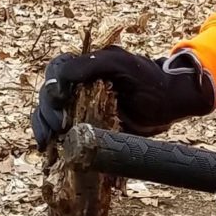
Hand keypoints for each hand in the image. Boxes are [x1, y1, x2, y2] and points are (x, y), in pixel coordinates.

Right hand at [31, 46, 215, 151]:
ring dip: (44, 128)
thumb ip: (89, 65)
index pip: (55, 74)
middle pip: (48, 97)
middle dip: (47, 112)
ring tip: (48, 142)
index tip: (59, 101)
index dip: (52, 88)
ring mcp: (81, 109)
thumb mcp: (119, 65)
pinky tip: (48, 150)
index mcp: (83, 68)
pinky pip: (63, 134)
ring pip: (49, 116)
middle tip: (58, 127)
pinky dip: (52, 142)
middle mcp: (78, 88)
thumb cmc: (148, 80)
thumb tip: (59, 78)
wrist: (170, 103)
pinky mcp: (87, 129)